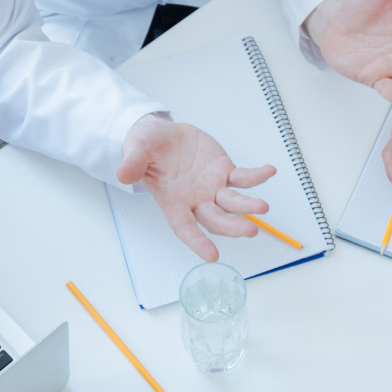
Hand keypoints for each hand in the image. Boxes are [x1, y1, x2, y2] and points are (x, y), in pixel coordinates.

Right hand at [118, 115, 274, 261]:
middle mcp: (196, 200)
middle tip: (250, 230)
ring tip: (263, 207)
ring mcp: (213, 187)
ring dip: (248, 206)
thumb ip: (132, 164)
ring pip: (233, 202)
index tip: (211, 256)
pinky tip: (269, 171)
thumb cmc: (146, 149)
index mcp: (173, 202)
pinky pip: (243, 176)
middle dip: (233, 227)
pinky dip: (257, 176)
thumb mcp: (135, 151)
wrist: (161, 135)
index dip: (197, 242)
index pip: (185, 227)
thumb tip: (123, 174)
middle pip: (216, 219)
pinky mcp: (224, 171)